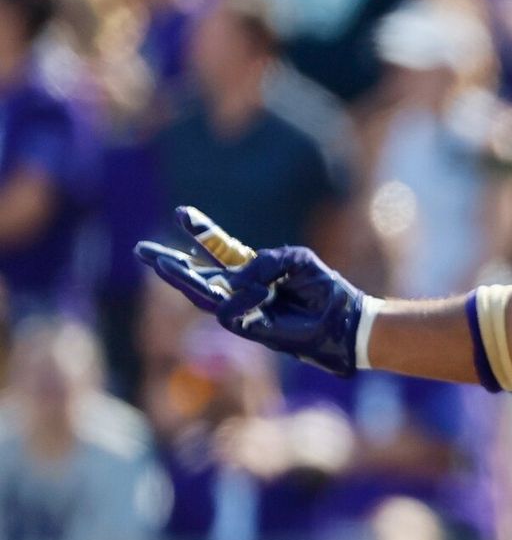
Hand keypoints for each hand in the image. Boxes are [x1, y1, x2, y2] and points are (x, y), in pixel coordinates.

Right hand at [138, 207, 365, 376]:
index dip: (202, 232)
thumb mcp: (295, 260)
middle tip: (141, 249)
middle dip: (169, 261)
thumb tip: (238, 282)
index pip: (221, 248)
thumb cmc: (324, 288)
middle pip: (198, 273)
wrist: (342, 319)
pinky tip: (244, 291)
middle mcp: (243, 288)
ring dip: (179, 277)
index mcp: (254, 269)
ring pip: (201, 293)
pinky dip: (235, 298)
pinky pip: (227, 310)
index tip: (181, 212)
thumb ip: (264, 261)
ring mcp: (243, 307)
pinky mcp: (248, 326)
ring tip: (156, 262)